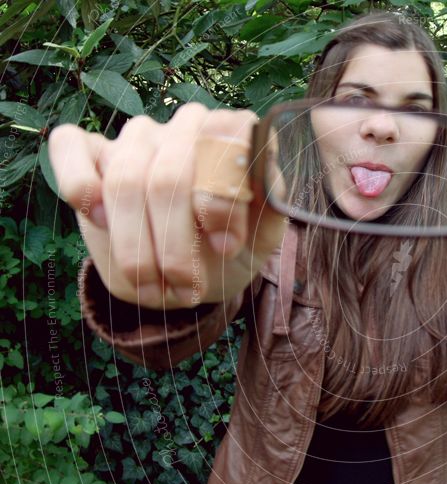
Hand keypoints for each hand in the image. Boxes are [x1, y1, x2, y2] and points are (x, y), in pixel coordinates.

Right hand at [49, 103, 286, 309]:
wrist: (188, 275)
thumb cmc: (228, 252)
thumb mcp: (261, 240)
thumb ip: (270, 208)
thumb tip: (266, 179)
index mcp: (232, 136)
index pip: (225, 143)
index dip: (221, 201)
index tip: (226, 248)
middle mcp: (185, 126)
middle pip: (169, 177)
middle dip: (176, 246)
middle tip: (188, 287)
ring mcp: (136, 137)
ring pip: (124, 178)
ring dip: (136, 247)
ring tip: (155, 286)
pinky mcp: (90, 150)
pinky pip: (69, 146)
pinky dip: (80, 187)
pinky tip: (100, 221)